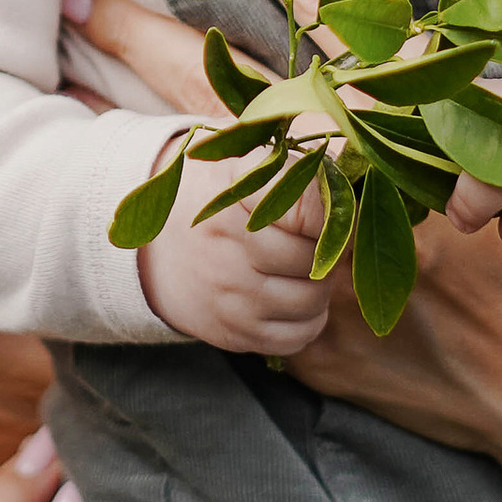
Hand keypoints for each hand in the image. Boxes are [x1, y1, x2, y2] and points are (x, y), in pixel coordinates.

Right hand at [136, 161, 328, 355]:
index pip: (310, 206)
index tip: (323, 210)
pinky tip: (290, 298)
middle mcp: (227, 243)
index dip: (331, 209)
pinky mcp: (232, 331)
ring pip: (312, 300)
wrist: (150, 250)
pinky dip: (306, 320)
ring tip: (301, 270)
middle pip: (316, 258)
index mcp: (233, 191)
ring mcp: (229, 293)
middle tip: (312, 242)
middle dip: (326, 251)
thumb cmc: (214, 199)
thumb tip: (351, 196)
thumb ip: (296, 170)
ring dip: (318, 287)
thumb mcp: (242, 164)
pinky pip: (297, 337)